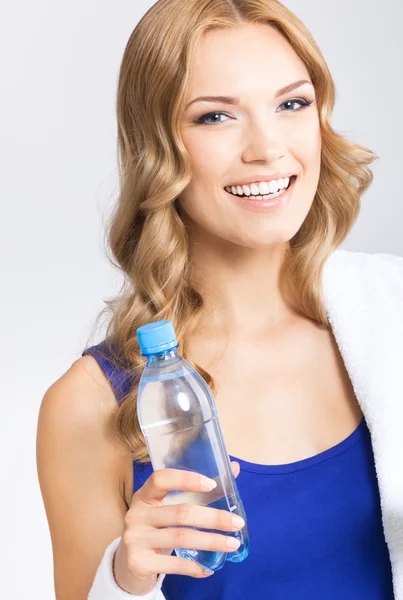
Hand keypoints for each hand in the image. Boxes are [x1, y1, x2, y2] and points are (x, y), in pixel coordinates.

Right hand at [113, 461, 241, 594]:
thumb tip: (234, 468)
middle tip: (238, 522)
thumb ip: (198, 490)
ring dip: (211, 542)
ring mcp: (135, 539)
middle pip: (180, 512)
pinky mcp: (138, 562)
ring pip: (181, 538)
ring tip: (233, 544)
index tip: (212, 485)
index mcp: (144, 495)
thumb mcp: (168, 506)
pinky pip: (174, 564)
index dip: (187, 479)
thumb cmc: (157, 527)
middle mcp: (136, 514)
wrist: (131, 563)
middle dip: (213, 517)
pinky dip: (195, 566)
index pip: (161, 479)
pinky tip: (210, 567)